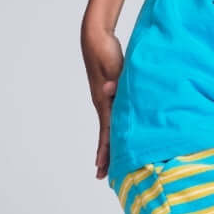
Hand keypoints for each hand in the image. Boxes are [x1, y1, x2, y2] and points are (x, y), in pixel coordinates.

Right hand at [81, 21, 123, 179]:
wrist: (96, 38)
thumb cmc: (105, 51)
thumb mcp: (112, 66)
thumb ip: (114, 80)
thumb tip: (109, 91)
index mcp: (104, 101)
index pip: (106, 132)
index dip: (105, 151)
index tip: (101, 168)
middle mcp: (103, 103)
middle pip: (106, 134)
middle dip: (105, 155)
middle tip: (103, 175)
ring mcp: (104, 99)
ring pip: (109, 127)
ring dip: (109, 144)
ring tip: (109, 161)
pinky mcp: (108, 93)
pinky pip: (113, 116)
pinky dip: (114, 129)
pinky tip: (117, 134)